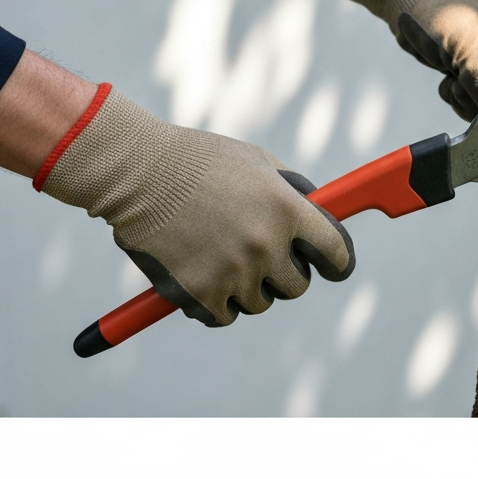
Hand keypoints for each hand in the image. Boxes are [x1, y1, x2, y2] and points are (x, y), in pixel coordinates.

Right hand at [35, 86, 353, 325]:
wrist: (139, 172)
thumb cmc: (199, 162)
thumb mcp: (258, 162)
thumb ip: (293, 192)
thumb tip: (320, 216)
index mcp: (287, 210)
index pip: (336, 252)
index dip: (338, 263)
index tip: (335, 268)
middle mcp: (266, 245)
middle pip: (297, 286)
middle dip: (284, 274)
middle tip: (259, 254)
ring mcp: (233, 273)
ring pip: (259, 302)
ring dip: (246, 286)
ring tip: (218, 251)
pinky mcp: (201, 295)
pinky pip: (224, 316)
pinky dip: (215, 302)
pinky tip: (200, 272)